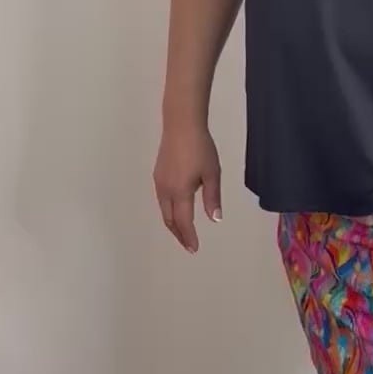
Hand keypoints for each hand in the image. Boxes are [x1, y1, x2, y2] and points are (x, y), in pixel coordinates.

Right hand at [153, 121, 222, 253]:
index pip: (184, 222)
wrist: (181, 125)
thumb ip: (212, 198)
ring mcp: (159, 182)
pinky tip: (177, 209)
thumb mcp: (212, 173)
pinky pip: (162, 200)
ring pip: (164, 210)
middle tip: (188, 244)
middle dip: (179, 234)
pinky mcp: (158, 174)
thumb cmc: (201, 148)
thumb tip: (215, 219)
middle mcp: (165, 190)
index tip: (194, 248)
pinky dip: (169, 211)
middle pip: (170, 220)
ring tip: (183, 231)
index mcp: (180, 192)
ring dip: (173, 223)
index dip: (189, 237)